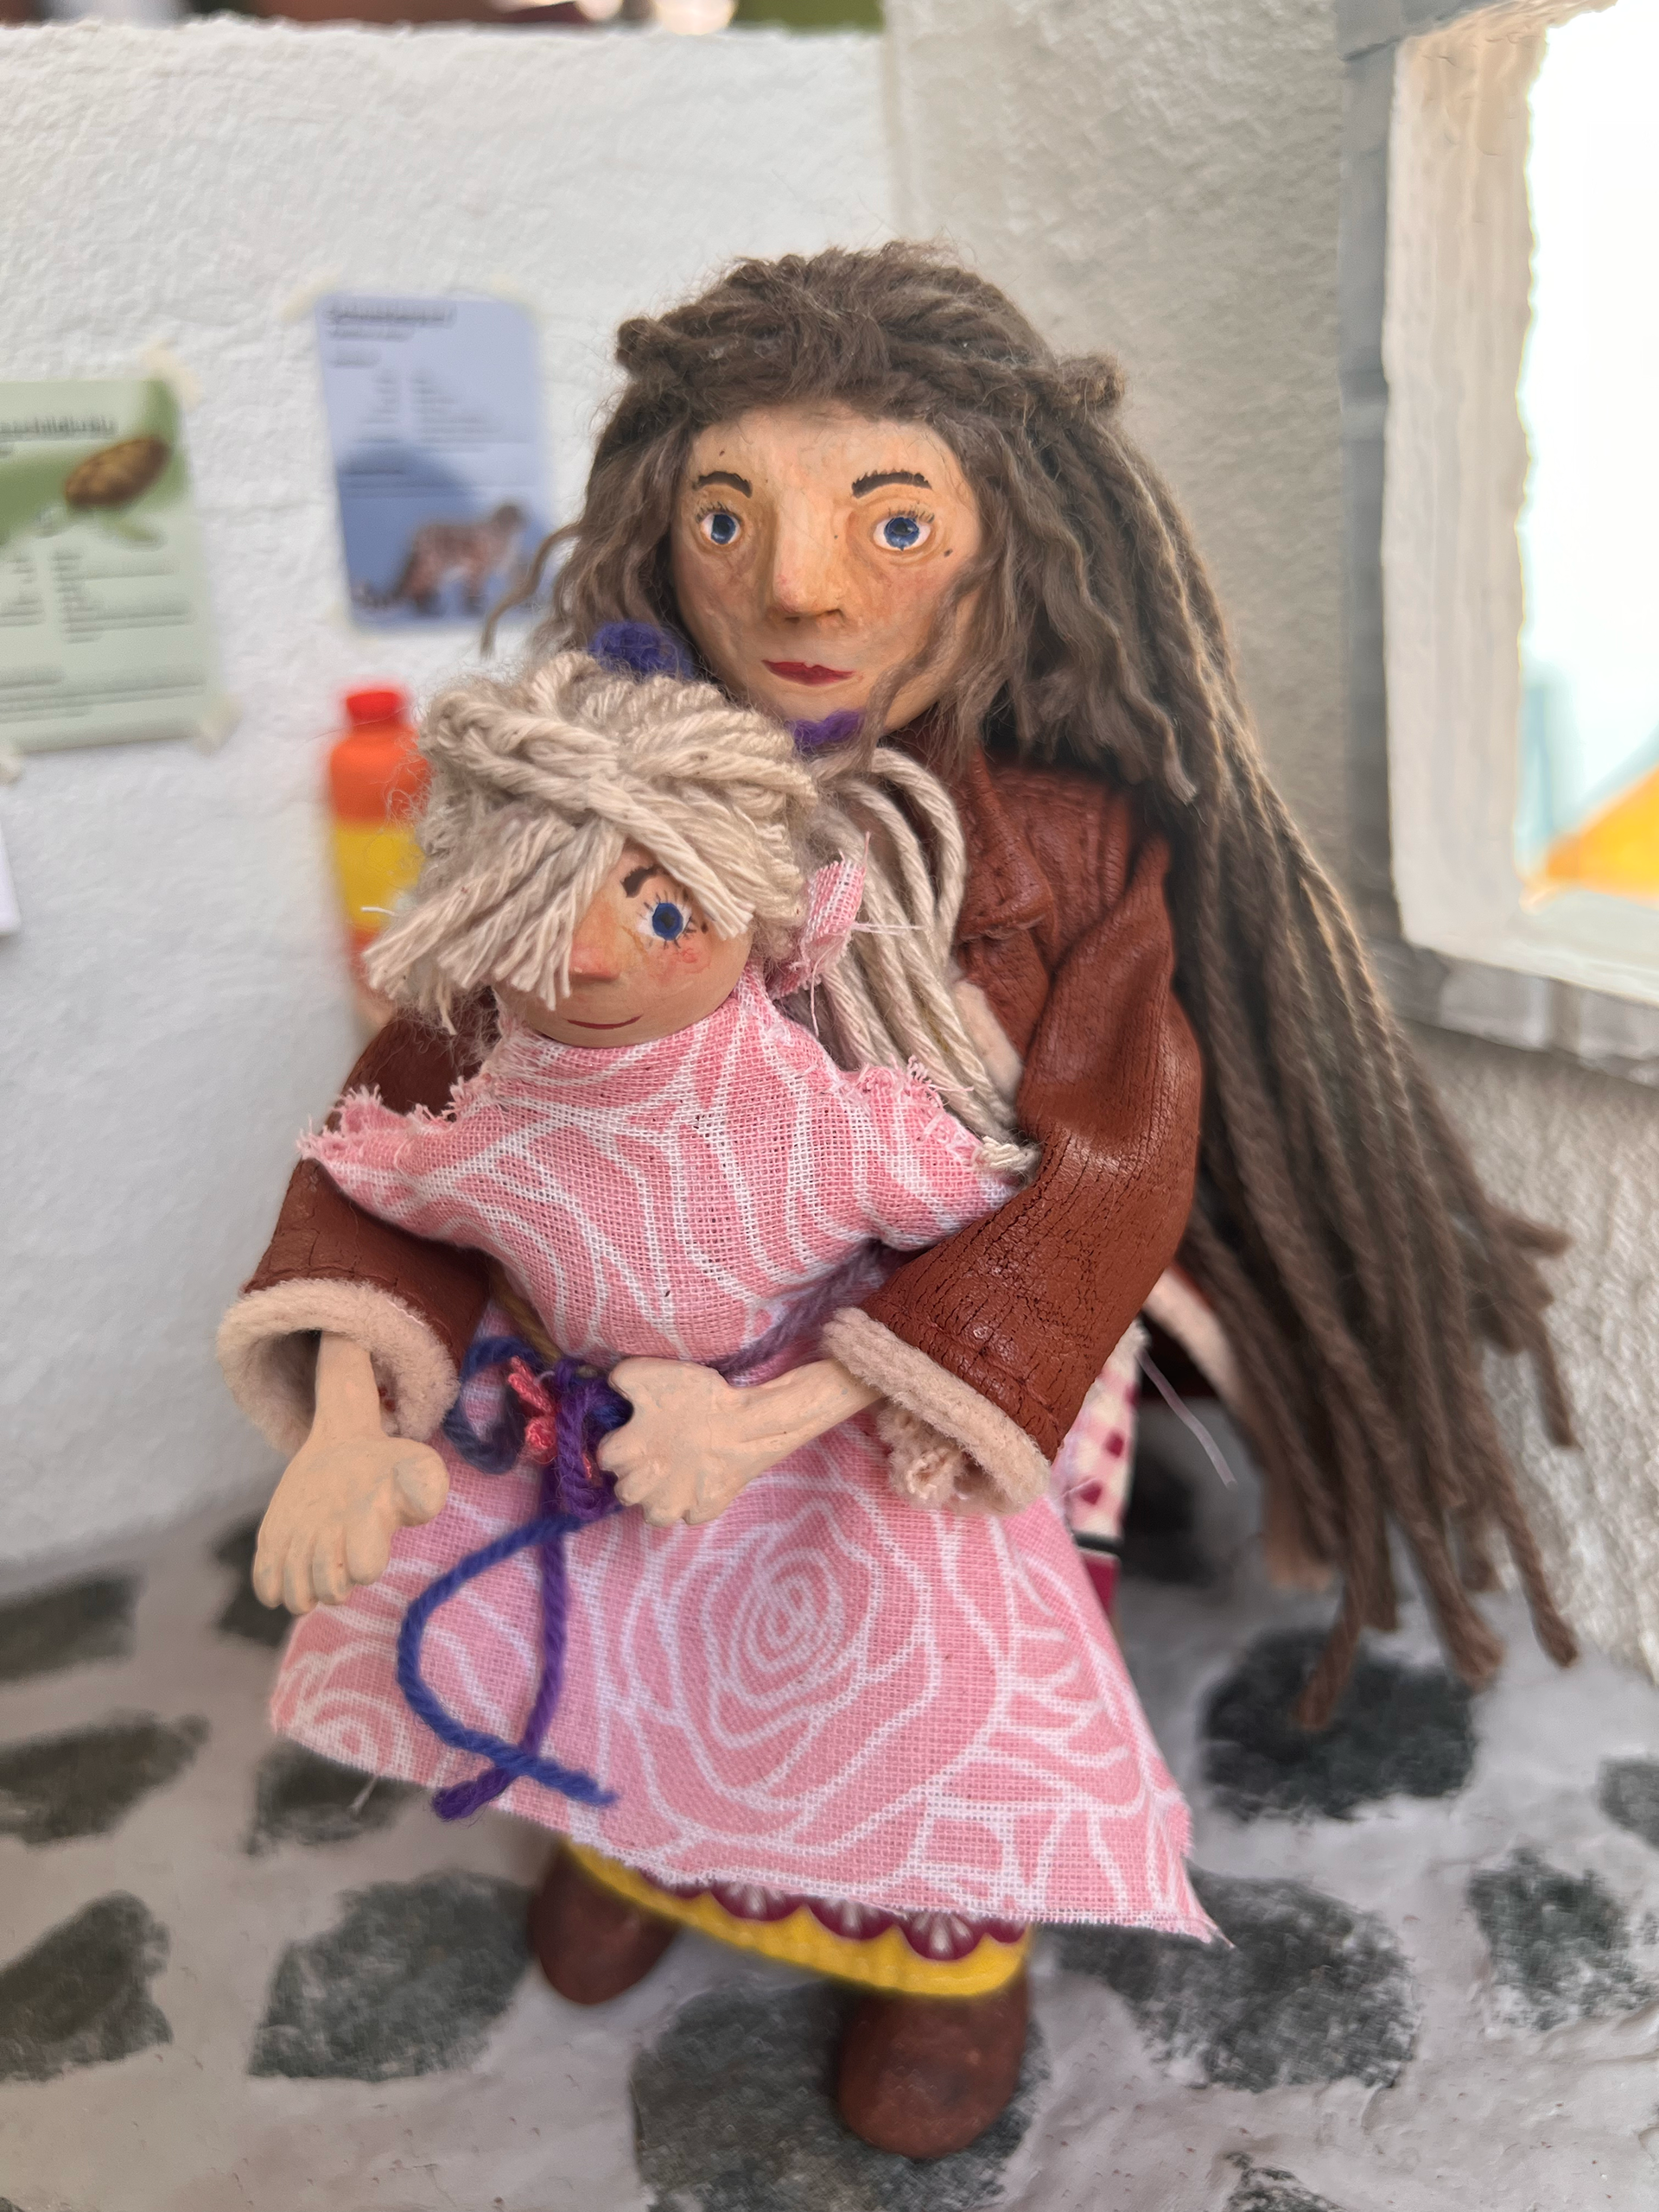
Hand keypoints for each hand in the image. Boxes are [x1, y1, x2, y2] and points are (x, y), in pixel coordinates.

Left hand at [252, 1335, 448, 1613]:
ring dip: (296, 1572)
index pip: (367, 1565)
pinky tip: (282, 1547)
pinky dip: (272, 1576)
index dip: (358, 1549)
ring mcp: (317, 1567)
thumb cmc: (371, 1452)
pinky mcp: (288, 1571)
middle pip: (331, 1588)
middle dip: (323, 1561)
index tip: (360, 1510)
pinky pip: (272, 1592)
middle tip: (325, 1525)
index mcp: (378, 1528)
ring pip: (300, 1597)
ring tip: (303, 1536)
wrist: (345, 1471)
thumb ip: (356, 1386)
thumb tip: (336, 1335)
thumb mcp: (364, 1411)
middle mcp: (350, 1557)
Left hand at [598, 1356, 879, 1528]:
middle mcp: (642, 1488)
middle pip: (624, 1491)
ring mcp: (673, 1505)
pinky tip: (700, 1481)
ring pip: (652, 1514)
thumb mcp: (653, 1375)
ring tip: (673, 1477)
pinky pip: (688, 1515)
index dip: (619, 1443)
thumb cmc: (699, 1399)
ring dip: (658, 1498)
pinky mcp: (701, 1512)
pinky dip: (692, 1502)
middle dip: (636, 1474)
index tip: (636, 1435)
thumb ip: (623, 1380)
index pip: (605, 1457)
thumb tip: (611, 1385)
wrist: (750, 1425)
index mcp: (624, 1454)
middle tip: (656, 1456)